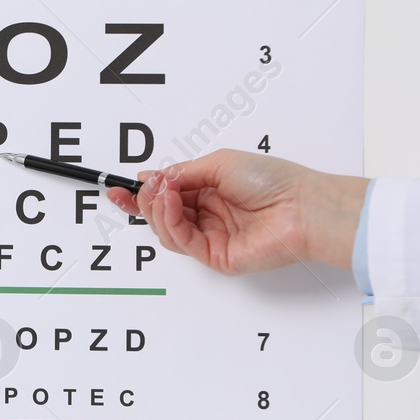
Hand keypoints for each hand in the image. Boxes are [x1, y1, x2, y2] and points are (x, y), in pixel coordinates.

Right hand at [104, 149, 366, 274]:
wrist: (301, 207)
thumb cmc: (273, 180)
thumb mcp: (219, 163)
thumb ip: (182, 173)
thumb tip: (154, 178)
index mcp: (209, 192)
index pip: (166, 197)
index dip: (140, 194)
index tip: (118, 188)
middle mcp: (208, 216)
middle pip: (160, 215)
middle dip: (147, 199)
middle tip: (148, 185)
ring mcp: (210, 237)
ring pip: (165, 230)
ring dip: (157, 208)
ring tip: (163, 191)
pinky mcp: (215, 256)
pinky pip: (181, 241)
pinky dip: (170, 220)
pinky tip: (172, 202)